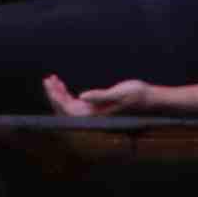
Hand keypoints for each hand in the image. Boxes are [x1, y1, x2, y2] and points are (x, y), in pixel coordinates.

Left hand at [43, 73, 160, 117]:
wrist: (149, 98)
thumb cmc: (137, 95)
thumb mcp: (119, 93)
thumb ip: (100, 96)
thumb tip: (81, 97)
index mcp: (95, 115)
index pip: (69, 111)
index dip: (57, 99)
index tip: (51, 86)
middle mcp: (91, 117)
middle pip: (65, 110)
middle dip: (54, 95)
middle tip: (48, 79)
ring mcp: (92, 113)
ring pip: (68, 106)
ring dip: (59, 93)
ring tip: (52, 79)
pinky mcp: (94, 108)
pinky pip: (74, 103)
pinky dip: (66, 93)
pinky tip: (61, 84)